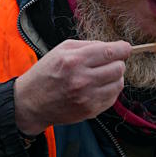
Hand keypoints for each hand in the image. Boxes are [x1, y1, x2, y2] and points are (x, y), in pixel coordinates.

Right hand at [14, 39, 131, 134]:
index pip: (111, 52)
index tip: (124, 49)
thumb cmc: (46, 73)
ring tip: (102, 76)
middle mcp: (82, 79)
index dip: (123, 49)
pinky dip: (109, 91)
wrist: (31, 102)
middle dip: (117, 63)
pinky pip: (112, 98)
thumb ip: (88, 45)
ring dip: (114, 78)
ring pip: (119, 83)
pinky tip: (98, 88)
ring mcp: (87, 97)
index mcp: (75, 60)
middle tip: (108, 63)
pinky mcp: (90, 111)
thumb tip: (113, 46)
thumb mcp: (61, 50)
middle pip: (119, 68)